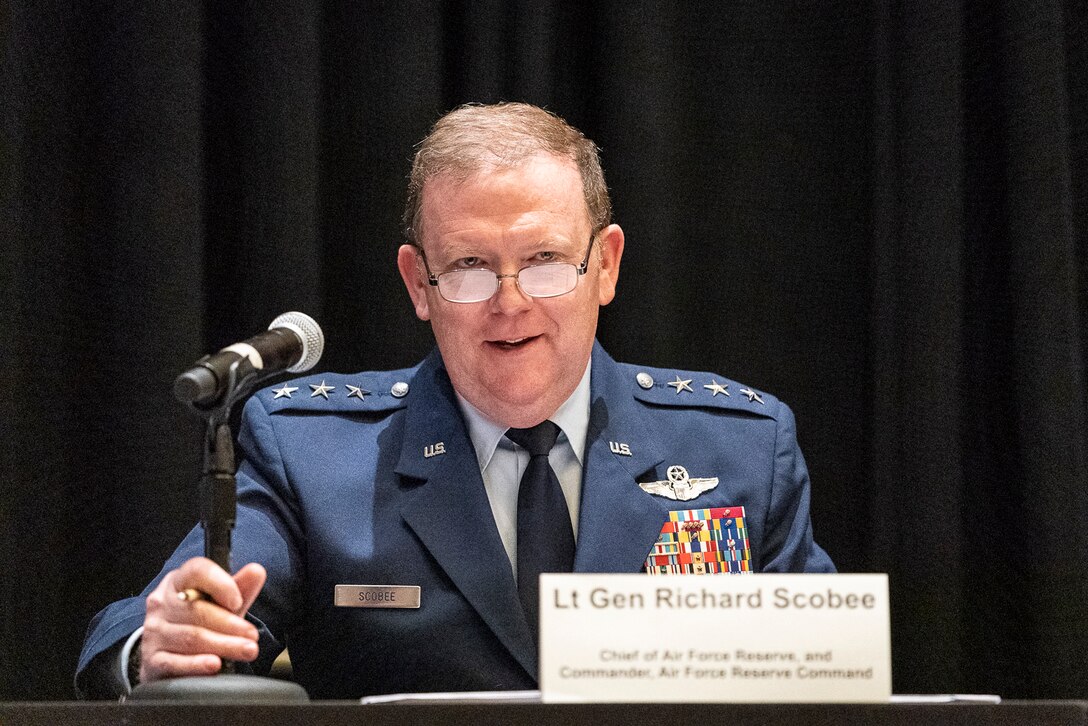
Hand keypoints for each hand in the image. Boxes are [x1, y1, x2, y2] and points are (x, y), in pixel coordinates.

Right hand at [139, 557, 265, 682]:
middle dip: (230, 624)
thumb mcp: (222, 604)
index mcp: (179, 581)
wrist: (171, 655)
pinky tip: (215, 665)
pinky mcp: (152, 660)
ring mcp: (154, 632)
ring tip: (247, 650)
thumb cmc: (201, 622)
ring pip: (191, 637)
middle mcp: (161, 603)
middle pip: (197, 610)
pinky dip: (197, 664)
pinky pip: (175, 662)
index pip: (197, 571)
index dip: (220, 584)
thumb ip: (240, 588)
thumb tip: (256, 571)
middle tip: (252, 635)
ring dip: (223, 645)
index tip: (238, 601)